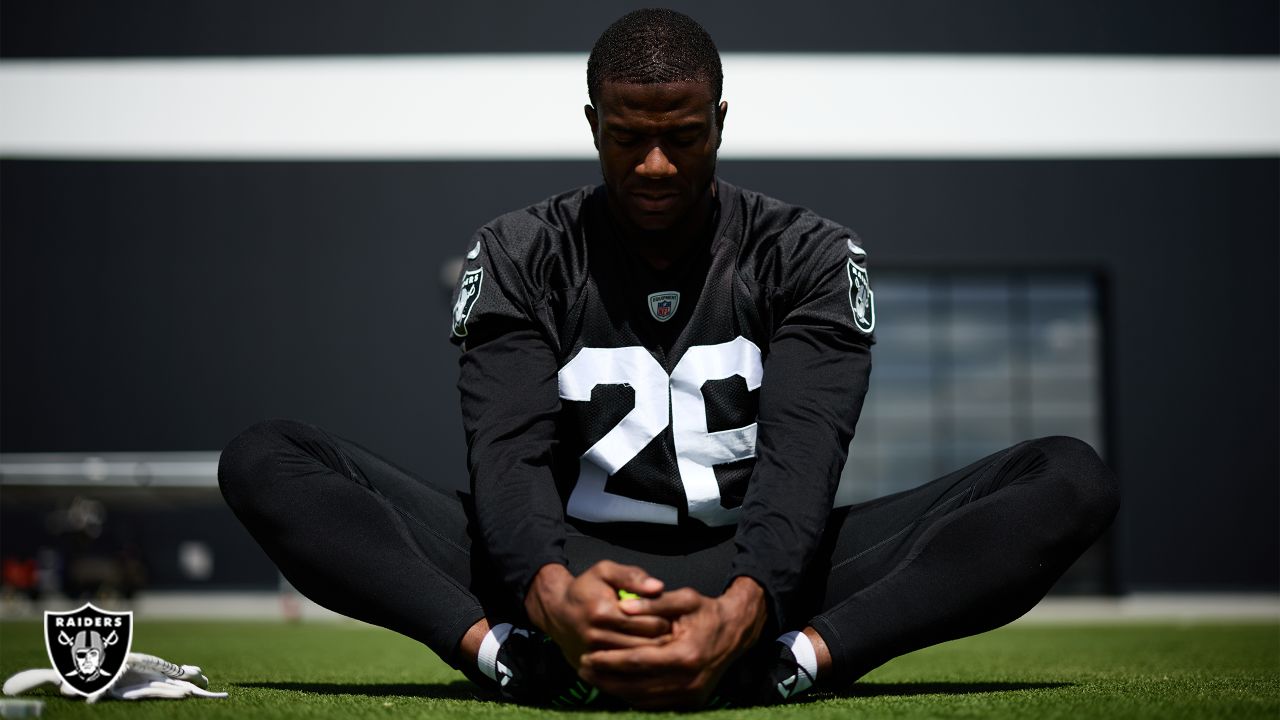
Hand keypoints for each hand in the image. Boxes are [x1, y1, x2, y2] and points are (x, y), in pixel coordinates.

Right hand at [523, 561, 671, 667]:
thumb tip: (659, 587)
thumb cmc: (586, 589)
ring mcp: (594, 656)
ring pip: (637, 662)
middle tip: (672, 632)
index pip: (649, 624)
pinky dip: (637, 666)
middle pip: (646, 646)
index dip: (666, 620)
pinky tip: (644, 655)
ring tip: (662, 643)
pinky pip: (623, 673)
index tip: (671, 616)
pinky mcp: (592, 669)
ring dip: (653, 654)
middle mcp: (597, 638)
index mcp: (603, 613)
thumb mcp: (605, 571)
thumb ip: (632, 576)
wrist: (556, 612)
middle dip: (663, 639)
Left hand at [578, 576, 767, 708]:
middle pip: (636, 686)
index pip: (637, 662)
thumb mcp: (684, 599)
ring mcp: (691, 695)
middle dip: (606, 678)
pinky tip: (616, 685)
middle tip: (582, 668)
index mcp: (686, 655)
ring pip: (643, 699)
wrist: (736, 632)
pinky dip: (633, 696)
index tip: (587, 655)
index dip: (609, 660)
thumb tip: (623, 606)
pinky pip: (655, 704)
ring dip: (615, 690)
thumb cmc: (707, 612)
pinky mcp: (692, 702)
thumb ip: (653, 602)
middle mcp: (689, 681)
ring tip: (593, 677)